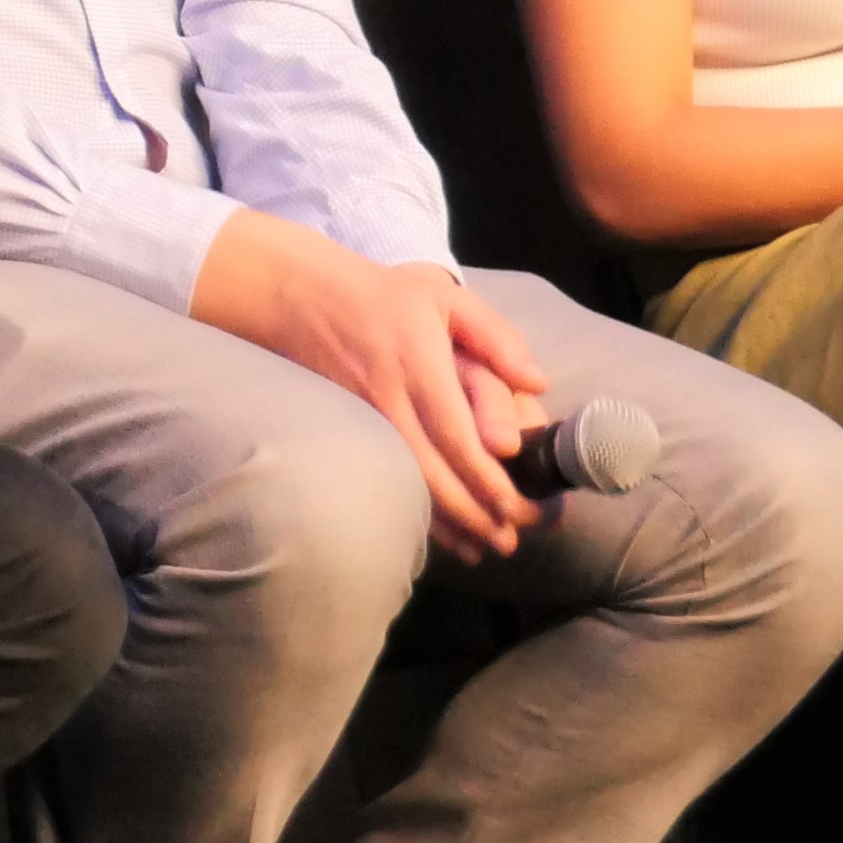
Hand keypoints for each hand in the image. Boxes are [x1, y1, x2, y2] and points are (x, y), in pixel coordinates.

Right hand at [190, 211, 547, 561]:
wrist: (304, 298)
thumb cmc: (384, 296)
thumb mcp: (444, 296)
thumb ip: (496, 336)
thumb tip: (538, 382)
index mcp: (417, 364)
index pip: (453, 433)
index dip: (484, 476)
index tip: (516, 504)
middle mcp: (389, 398)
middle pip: (432, 471)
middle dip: (475, 512)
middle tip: (513, 537)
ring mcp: (364, 420)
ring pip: (408, 484)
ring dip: (448, 522)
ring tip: (488, 546)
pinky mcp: (349, 432)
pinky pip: (386, 481)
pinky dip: (417, 514)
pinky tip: (446, 535)